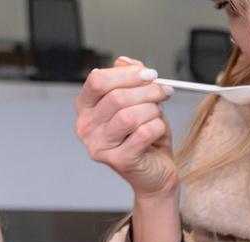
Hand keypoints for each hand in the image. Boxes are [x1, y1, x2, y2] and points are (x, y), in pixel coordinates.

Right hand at [75, 61, 179, 199]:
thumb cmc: (145, 137)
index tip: (150, 74)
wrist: (155, 173)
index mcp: (86, 107)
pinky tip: (158, 130)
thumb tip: (125, 61)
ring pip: (129, 116)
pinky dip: (157, 127)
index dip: (126, 74)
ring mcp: (99, 146)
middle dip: (147, 92)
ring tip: (158, 114)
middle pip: (116, 97)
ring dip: (152, 111)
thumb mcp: (139, 102)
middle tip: (164, 92)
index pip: (97, 81)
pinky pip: (143, 134)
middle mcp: (86, 127)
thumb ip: (131, 79)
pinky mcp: (118, 161)